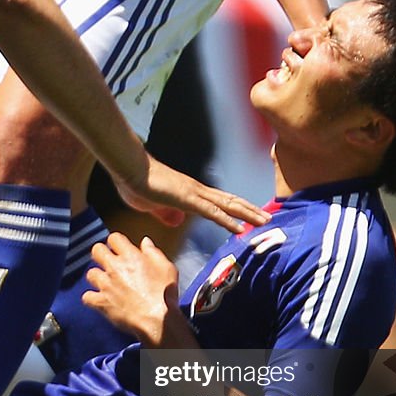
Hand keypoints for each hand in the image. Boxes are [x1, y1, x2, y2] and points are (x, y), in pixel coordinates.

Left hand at [82, 233, 180, 344]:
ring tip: (106, 283)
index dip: (116, 243)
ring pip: (90, 273)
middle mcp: (115, 268)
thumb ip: (153, 252)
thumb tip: (145, 242)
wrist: (157, 319)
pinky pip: (86, 297)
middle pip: (96, 250)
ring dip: (97, 277)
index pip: (114, 238)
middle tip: (108, 262)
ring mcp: (106, 285)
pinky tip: (99, 299)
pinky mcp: (101, 302)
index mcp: (131, 256)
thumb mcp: (167, 267)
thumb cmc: (164, 294)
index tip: (120, 249)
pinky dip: (91, 298)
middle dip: (101, 254)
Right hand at [111, 153, 269, 232]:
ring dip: (247, 214)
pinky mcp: (186, 199)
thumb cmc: (136, 182)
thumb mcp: (151, 204)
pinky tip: (240, 228)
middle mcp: (196, 191)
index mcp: (189, 193)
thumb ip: (165, 213)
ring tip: (264, 221)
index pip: (218, 202)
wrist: (128, 168)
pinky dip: (227, 220)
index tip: (249, 217)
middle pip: (229, 201)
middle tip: (267, 218)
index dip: (235, 209)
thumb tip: (177, 221)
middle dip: (249, 210)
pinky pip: (211, 212)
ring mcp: (193, 193)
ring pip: (226, 205)